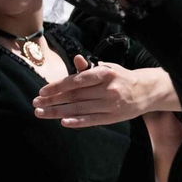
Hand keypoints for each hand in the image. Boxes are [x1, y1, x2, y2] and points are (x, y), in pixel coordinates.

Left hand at [32, 55, 165, 126]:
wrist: (146, 91)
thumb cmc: (120, 77)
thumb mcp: (107, 68)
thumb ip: (89, 67)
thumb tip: (76, 59)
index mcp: (105, 74)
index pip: (77, 81)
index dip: (58, 86)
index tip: (42, 91)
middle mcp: (108, 89)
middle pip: (75, 96)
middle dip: (53, 100)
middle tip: (35, 103)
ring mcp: (110, 105)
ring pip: (80, 109)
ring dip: (57, 112)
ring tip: (41, 113)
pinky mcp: (112, 118)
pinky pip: (91, 120)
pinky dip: (76, 122)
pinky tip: (62, 122)